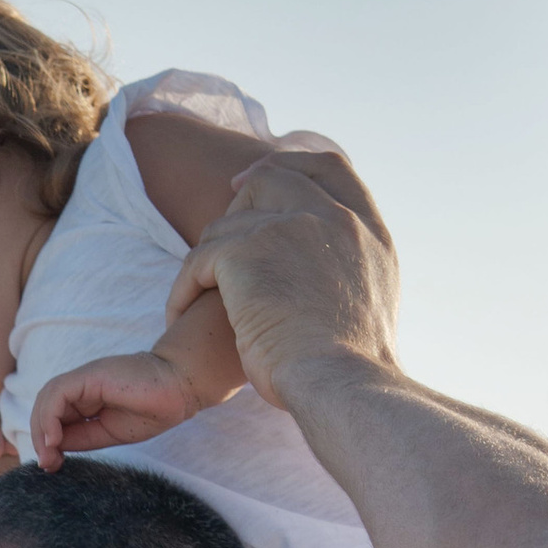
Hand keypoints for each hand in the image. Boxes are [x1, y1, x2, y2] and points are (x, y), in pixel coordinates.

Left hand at [31, 350, 204, 469]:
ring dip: (41, 429)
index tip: (51, 465)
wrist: (180, 391)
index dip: (45, 441)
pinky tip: (54, 439)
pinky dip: (49, 416)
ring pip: (47, 398)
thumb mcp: (107, 433)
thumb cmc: (151, 411)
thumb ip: (80, 438)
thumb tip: (52, 448)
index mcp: (86, 399)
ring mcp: (85, 379)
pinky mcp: (90, 376)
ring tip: (49, 455)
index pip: (53, 417)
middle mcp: (81, 387)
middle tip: (47, 464)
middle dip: (39, 438)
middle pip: (45, 408)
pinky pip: (58, 393)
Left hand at [164, 148, 399, 411]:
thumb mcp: (369, 305)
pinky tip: (178, 315)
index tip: (254, 179)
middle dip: (236, 204)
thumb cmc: (351, 369)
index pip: (327, 168)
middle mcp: (334, 217)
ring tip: (194, 299)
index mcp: (368, 230)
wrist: (341, 383)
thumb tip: (325, 273)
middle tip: (215, 243)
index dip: (288, 164)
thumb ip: (347, 271)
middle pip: (272, 178)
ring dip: (205, 262)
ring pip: (227, 223)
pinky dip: (183, 288)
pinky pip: (198, 258)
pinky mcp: (248, 250)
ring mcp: (292, 227)